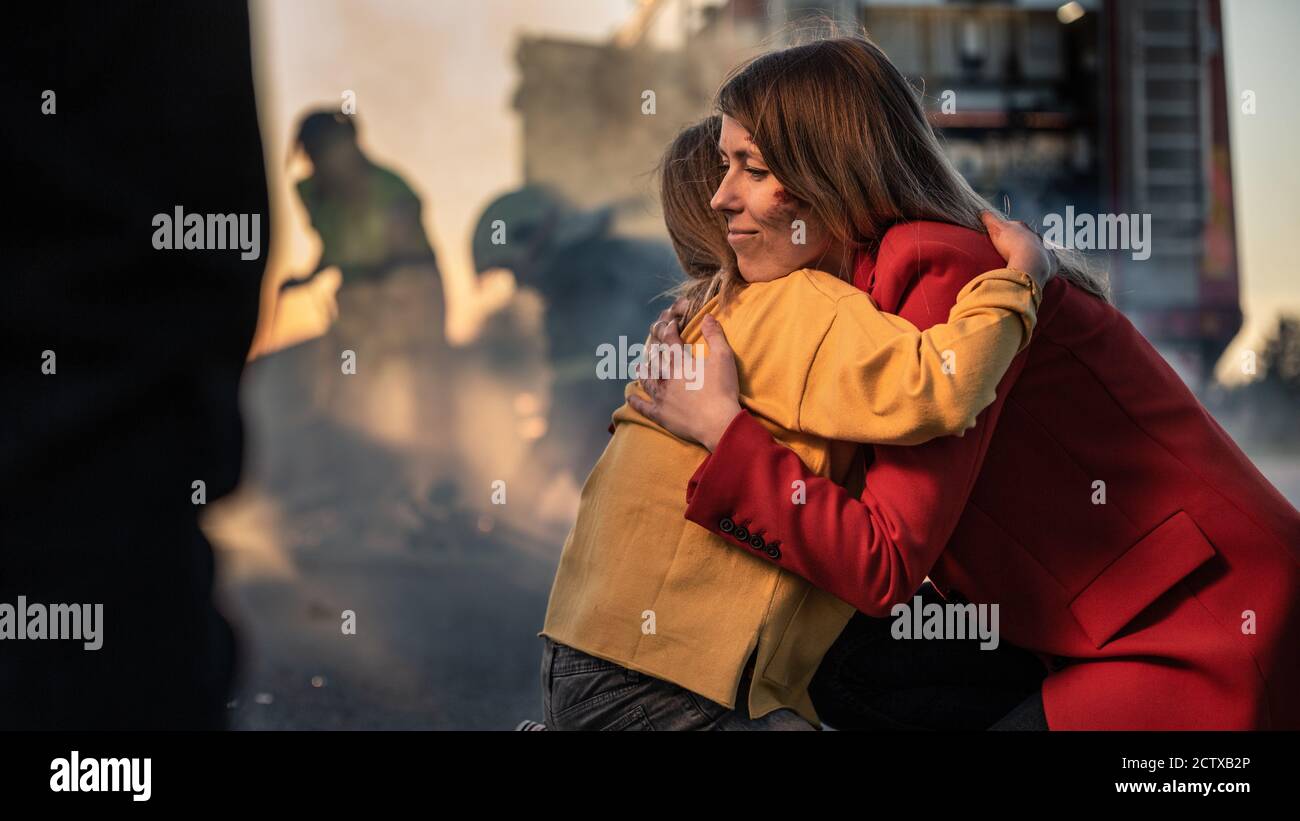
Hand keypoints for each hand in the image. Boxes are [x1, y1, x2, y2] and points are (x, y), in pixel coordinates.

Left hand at [629, 305, 741, 450]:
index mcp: (680, 362)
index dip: (669, 329)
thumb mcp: (723, 358)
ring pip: (647, 381)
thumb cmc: (722, 390)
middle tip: (653, 344)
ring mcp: (661, 397)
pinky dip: (636, 401)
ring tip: (638, 366)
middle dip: (654, 350)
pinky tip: (630, 397)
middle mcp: (666, 377)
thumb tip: (708, 316)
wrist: (718, 423)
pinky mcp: (660, 415)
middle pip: (655, 360)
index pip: (670, 340)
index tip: (670, 324)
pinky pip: (643, 407)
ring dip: (643, 372)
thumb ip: (715, 336)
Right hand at [981, 211, 1056, 289]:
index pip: (1015, 226)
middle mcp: (1036, 236)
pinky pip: (1051, 261)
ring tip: (1027, 260)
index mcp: (1022, 227)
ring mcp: (1045, 248)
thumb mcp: (996, 229)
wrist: (1030, 260)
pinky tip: (1041, 269)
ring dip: (1036, 251)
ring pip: (1041, 247)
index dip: (1009, 231)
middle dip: (1024, 241)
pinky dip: (1047, 263)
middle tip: (1015, 250)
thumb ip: (989, 219)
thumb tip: (982, 211)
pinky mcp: (1052, 262)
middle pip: (1029, 236)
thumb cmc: (1011, 244)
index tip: (1003, 237)